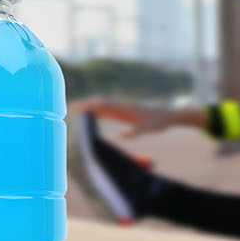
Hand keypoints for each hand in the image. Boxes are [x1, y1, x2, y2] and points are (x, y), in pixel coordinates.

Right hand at [70, 98, 203, 138]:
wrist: (168, 116)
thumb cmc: (159, 121)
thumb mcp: (148, 128)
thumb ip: (135, 132)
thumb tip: (122, 136)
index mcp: (125, 108)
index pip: (104, 104)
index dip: (91, 105)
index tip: (79, 107)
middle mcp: (122, 106)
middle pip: (100, 104)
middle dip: (86, 105)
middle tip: (70, 107)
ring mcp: (123, 109)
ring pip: (103, 107)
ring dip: (90, 108)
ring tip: (76, 111)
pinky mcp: (125, 114)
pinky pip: (109, 112)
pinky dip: (99, 113)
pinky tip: (93, 116)